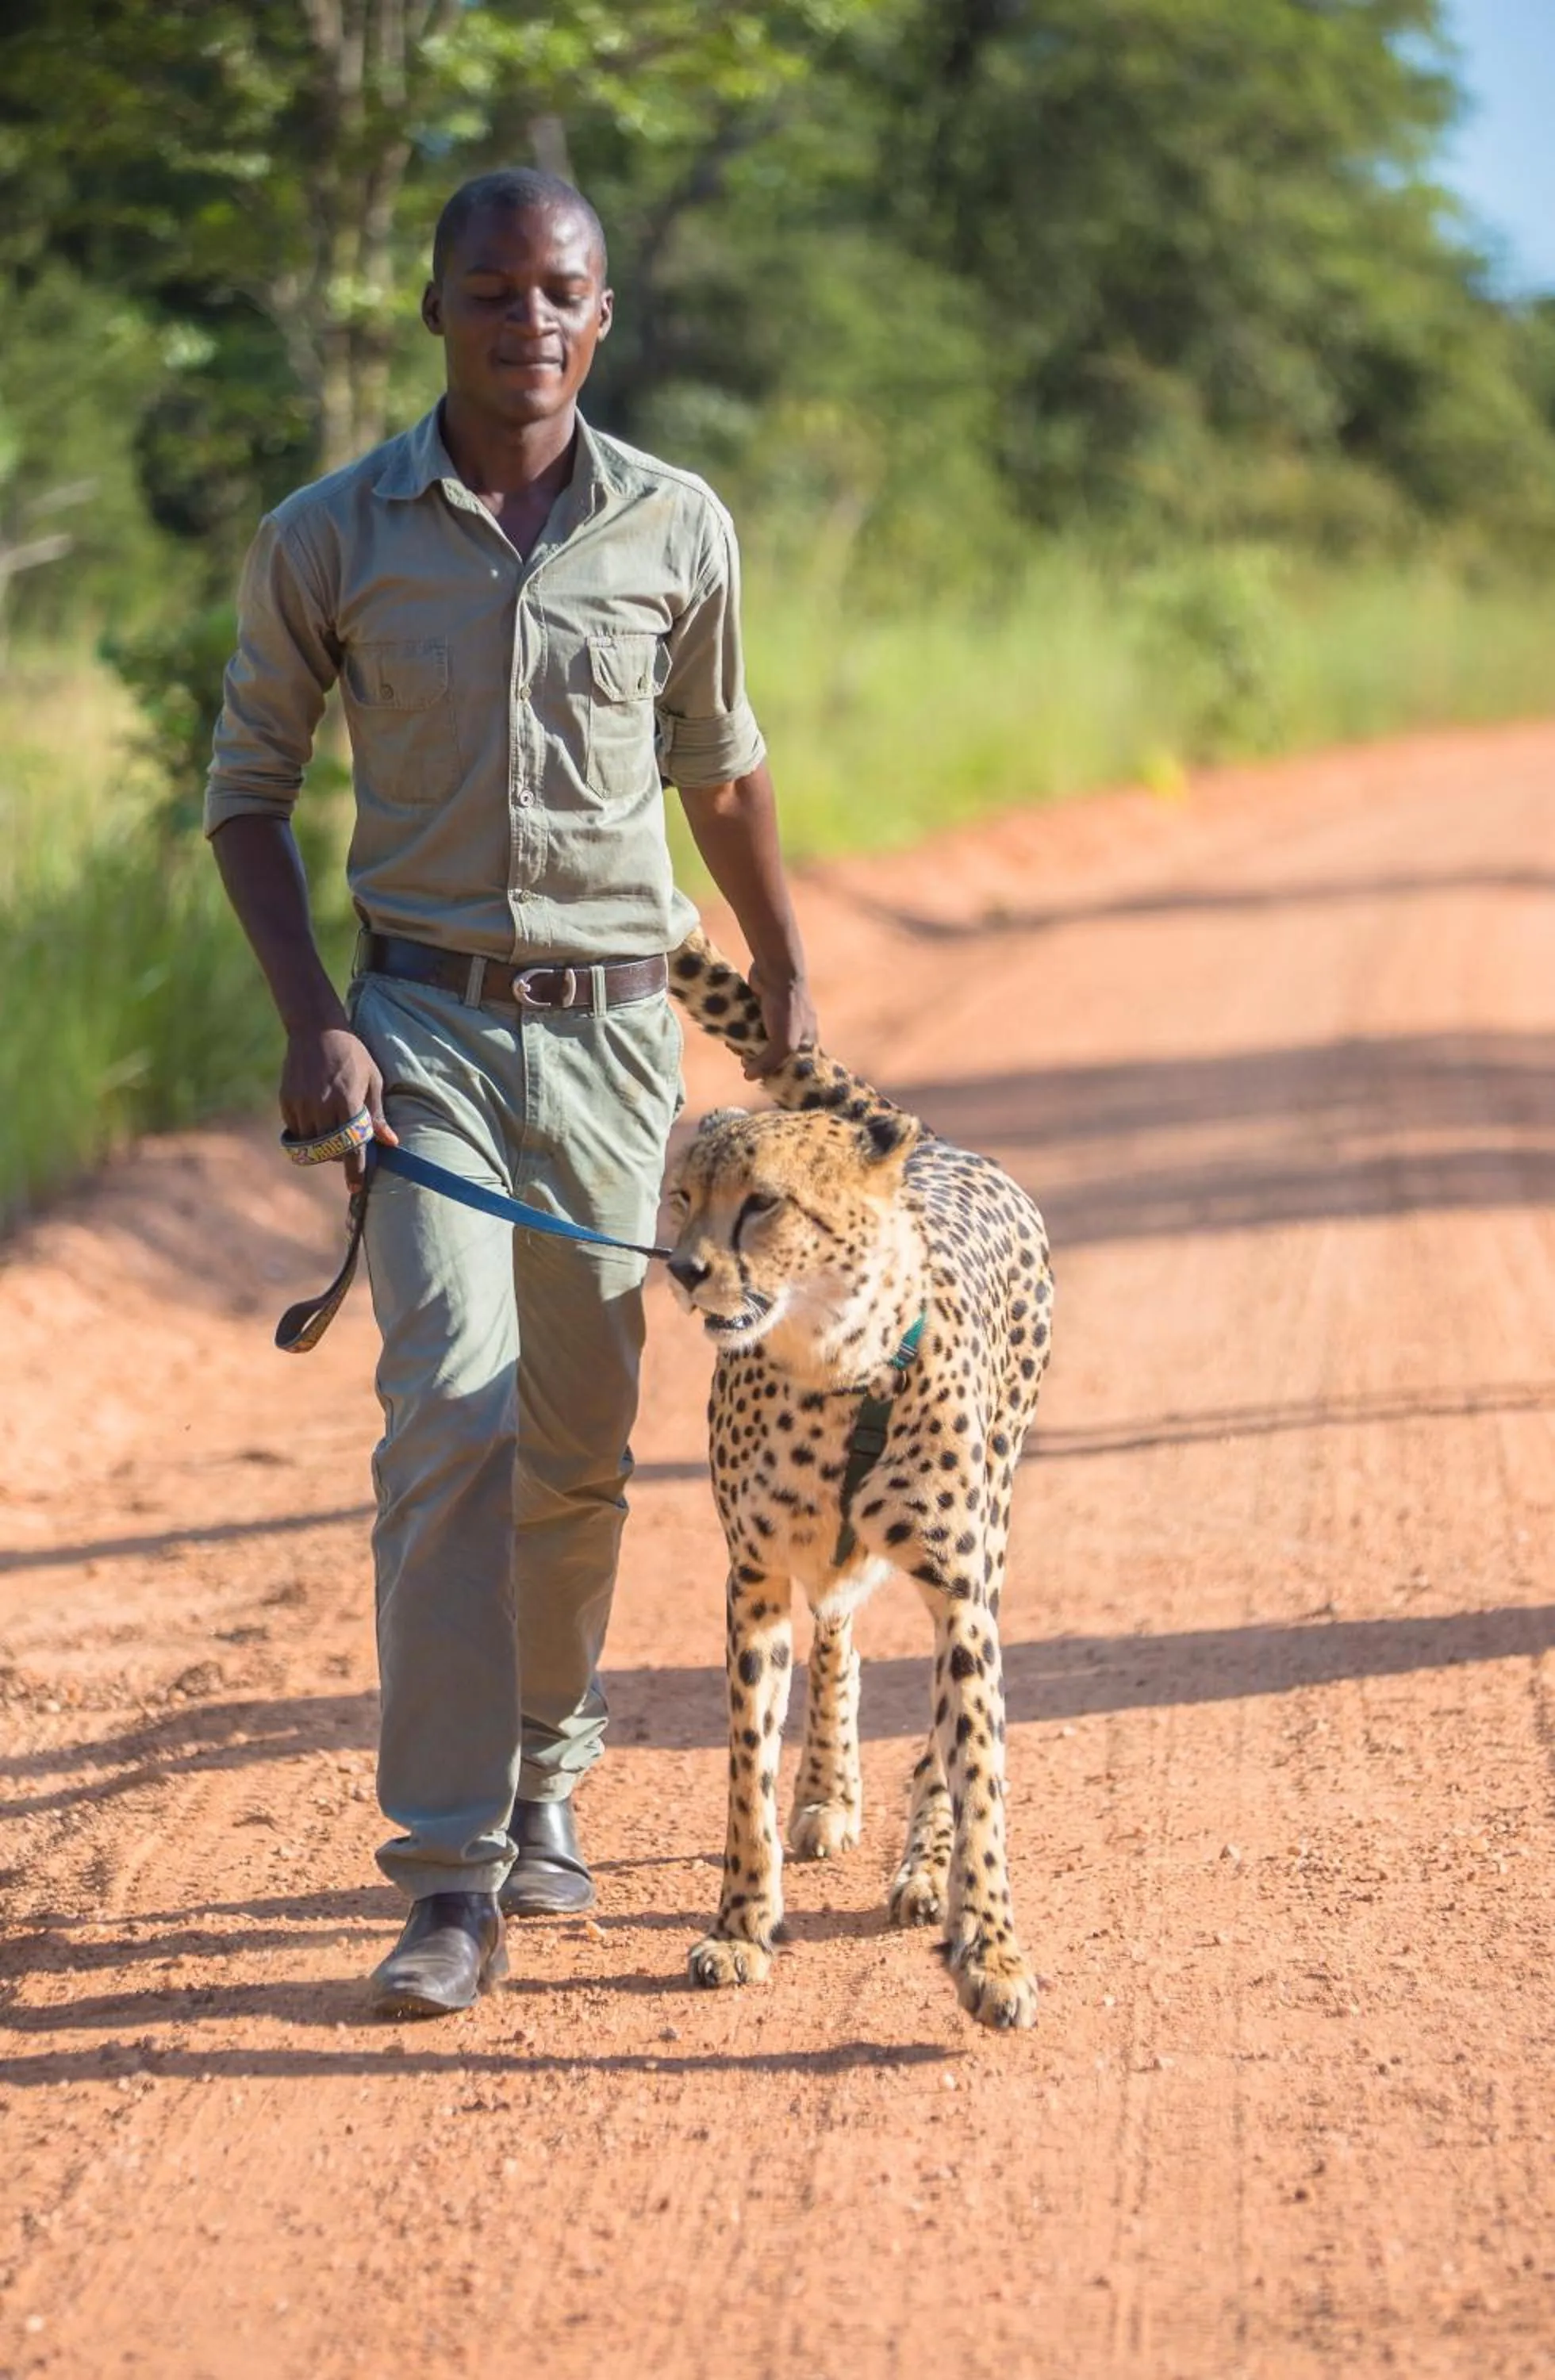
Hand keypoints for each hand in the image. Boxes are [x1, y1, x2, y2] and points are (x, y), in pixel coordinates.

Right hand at [280, 1025, 397, 1188]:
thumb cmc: (352, 1054)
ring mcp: (302, 1104)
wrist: (316, 1030)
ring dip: (322, 1145)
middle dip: (340, 1155)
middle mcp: (322, 1106)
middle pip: (330, 1149)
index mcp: (348, 1101)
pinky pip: (295, 1130)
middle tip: (347, 1146)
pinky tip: (315, 1117)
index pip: (351, 1146)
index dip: (355, 1170)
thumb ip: (377, 1113)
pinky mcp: (287, 1101)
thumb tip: (391, 1142)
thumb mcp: (373, 1079)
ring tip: (331, 1130)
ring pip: (311, 1143)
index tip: (356, 1187)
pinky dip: (306, 1132)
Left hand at [744, 962, 818, 1079]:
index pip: (792, 1067)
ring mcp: (777, 1020)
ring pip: (759, 1042)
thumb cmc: (786, 1008)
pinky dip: (741, 1033)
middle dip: (757, 1060)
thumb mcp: (783, 1043)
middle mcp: (795, 1032)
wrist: (775, 971)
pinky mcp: (762, 1010)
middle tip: (743, 1059)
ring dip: (745, 1047)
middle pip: (773, 1055)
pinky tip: (731, 1034)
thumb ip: (769, 1064)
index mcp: (807, 1042)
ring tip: (734, 1045)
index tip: (759, 1077)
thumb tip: (749, 1077)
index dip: (776, 1074)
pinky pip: (750, 1028)